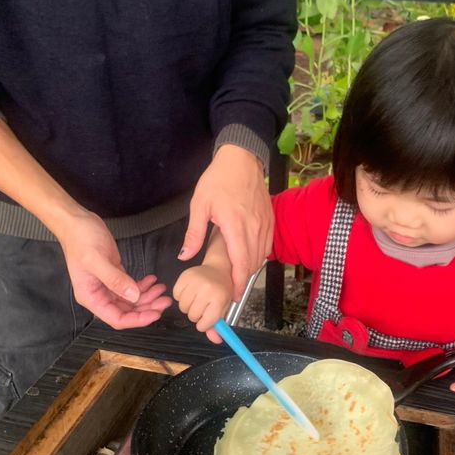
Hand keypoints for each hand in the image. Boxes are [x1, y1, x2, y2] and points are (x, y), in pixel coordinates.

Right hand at [57, 211, 171, 328]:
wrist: (76, 221)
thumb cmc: (81, 239)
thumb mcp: (97, 259)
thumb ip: (115, 279)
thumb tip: (134, 296)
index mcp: (91, 297)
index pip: (117, 318)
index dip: (137, 320)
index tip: (156, 313)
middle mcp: (99, 295)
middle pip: (127, 311)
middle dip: (147, 308)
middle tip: (166, 300)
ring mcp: (107, 285)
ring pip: (131, 300)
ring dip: (148, 297)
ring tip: (162, 289)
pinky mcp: (114, 274)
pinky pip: (130, 287)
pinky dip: (143, 286)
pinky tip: (152, 280)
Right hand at [173, 266, 232, 342]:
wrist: (218, 269)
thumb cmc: (221, 290)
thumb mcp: (223, 308)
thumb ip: (218, 326)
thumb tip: (216, 340)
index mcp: (219, 299)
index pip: (206, 323)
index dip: (204, 324)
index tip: (206, 319)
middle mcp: (207, 289)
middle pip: (192, 316)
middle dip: (196, 315)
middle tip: (203, 307)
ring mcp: (195, 282)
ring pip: (183, 307)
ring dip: (188, 307)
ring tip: (196, 299)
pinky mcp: (184, 276)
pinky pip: (176, 295)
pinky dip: (181, 297)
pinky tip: (190, 292)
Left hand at [179, 144, 271, 299]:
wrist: (241, 159)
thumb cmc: (218, 179)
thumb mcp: (199, 205)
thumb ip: (194, 233)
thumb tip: (185, 256)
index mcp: (235, 224)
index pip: (241, 261)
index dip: (238, 281)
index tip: (234, 294)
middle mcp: (254, 226)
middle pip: (253, 262)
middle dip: (243, 279)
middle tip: (232, 289)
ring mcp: (265, 223)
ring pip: (262, 254)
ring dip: (251, 267)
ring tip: (238, 275)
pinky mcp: (270, 219)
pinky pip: (268, 244)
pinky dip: (260, 255)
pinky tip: (249, 257)